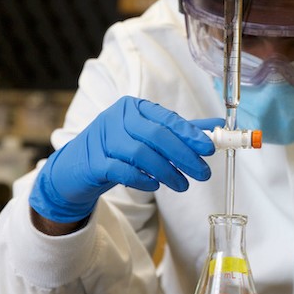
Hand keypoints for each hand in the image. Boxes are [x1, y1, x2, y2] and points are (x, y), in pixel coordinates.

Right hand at [29, 96, 223, 222]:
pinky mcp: (93, 162)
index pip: (167, 119)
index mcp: (134, 108)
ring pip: (141, 154)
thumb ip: (181, 131)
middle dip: (184, 156)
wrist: (77, 169)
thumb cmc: (118, 149)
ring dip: (167, 171)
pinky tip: (155, 185)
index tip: (209, 149)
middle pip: (157, 135)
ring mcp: (102, 139)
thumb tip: (217, 126)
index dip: (190, 134)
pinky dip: (142, 179)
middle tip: (203, 173)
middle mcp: (117, 118)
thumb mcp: (148, 136)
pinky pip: (122, 171)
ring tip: (183, 185)